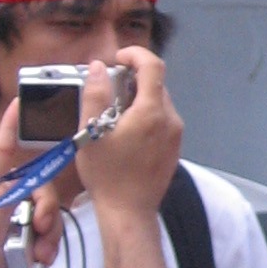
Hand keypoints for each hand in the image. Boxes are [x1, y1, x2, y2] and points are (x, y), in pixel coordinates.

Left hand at [0, 100, 75, 267]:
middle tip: (42, 226)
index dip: (11, 126)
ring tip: (40, 253)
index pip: (1, 150)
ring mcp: (17, 216)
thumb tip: (27, 181)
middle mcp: (4, 197)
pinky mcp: (28, 235)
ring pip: (48, 209)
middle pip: (39, 184)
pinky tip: (42, 258)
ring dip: (49, 232)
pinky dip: (50, 244)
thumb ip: (8, 199)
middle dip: (46, 207)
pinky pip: (50, 230)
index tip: (20, 102)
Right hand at [74, 51, 182, 225]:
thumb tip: (98, 67)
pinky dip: (146, 115)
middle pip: (156, 84)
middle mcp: (171, 120)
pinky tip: (126, 132)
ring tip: (113, 114)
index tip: (116, 59)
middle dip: (133, 78)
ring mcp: (176, 136)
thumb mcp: (90, 133)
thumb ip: (94, 95)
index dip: (135, 54)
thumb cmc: (107, 175)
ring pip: (159, 102)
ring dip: (138, 98)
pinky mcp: (174, 149)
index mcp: (152, 111)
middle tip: (107, 89)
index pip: (153, 65)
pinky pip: (162, 120)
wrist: (129, 213)